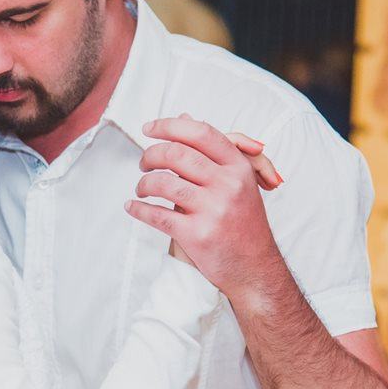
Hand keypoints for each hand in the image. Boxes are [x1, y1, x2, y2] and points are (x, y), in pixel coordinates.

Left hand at [129, 115, 283, 297]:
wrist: (255, 269)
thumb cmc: (244, 224)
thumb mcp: (238, 182)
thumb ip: (212, 152)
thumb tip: (185, 119)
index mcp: (239, 168)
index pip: (201, 133)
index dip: (170, 126)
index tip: (149, 128)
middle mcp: (228, 185)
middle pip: (177, 154)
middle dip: (151, 156)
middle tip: (143, 164)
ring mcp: (213, 210)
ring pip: (164, 183)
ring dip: (144, 184)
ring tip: (142, 189)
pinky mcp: (197, 235)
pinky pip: (158, 216)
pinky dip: (139, 210)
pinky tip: (133, 207)